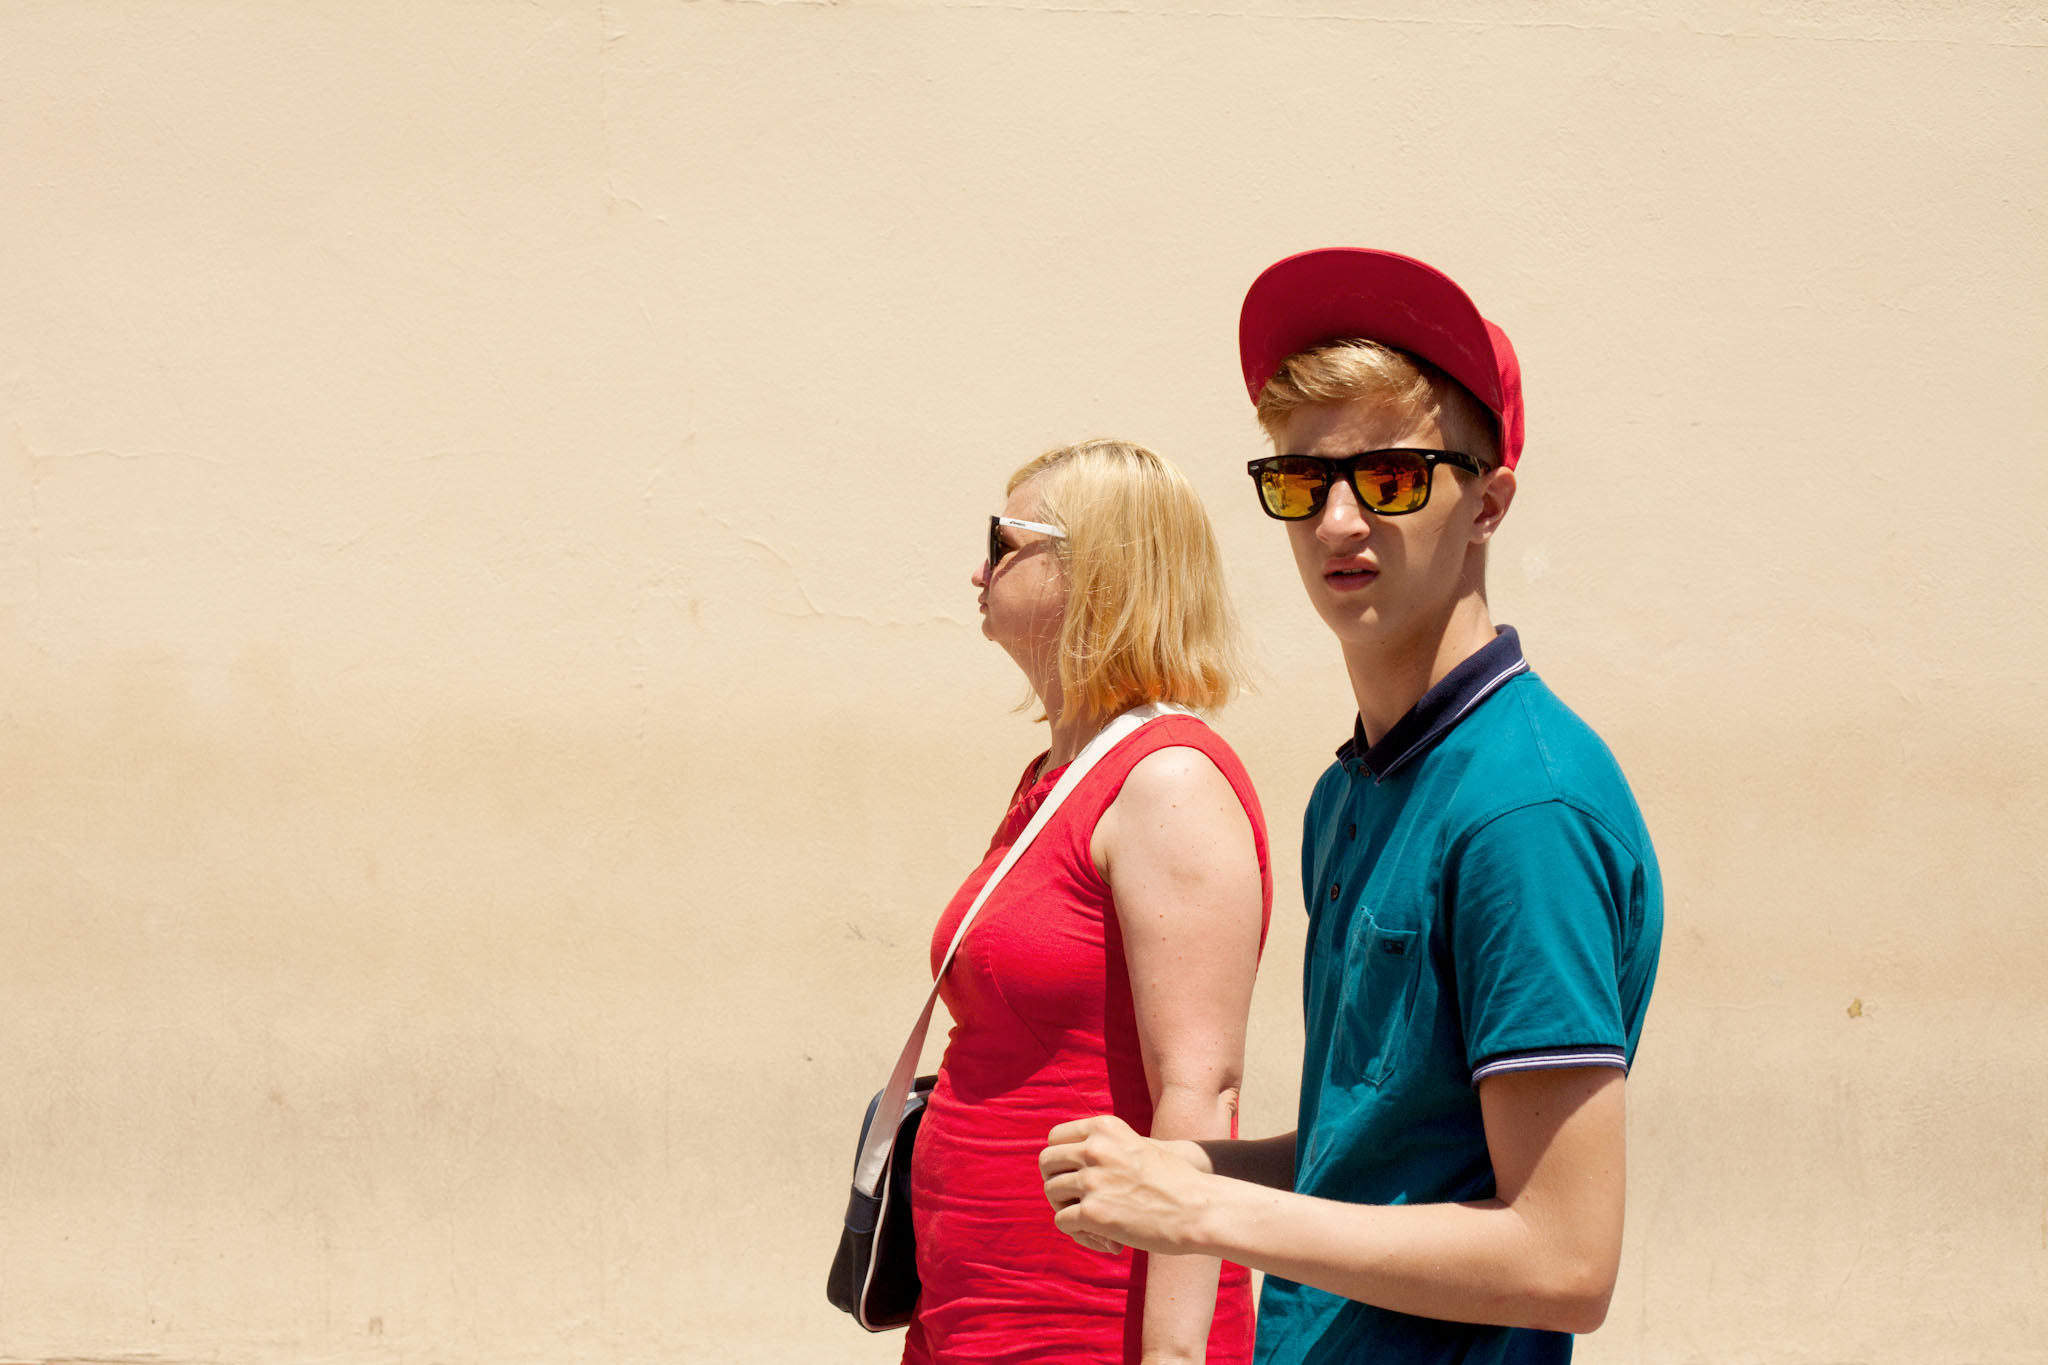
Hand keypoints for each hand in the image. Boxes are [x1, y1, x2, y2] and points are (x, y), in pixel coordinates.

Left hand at [1039, 1115, 1211, 1257]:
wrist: (1200, 1209)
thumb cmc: (1175, 1182)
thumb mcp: (1137, 1146)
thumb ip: (1104, 1148)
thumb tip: (1067, 1162)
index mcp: (1105, 1128)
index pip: (1055, 1137)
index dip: (1059, 1159)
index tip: (1072, 1175)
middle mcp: (1094, 1148)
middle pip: (1046, 1163)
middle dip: (1056, 1183)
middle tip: (1076, 1200)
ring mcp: (1092, 1179)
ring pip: (1052, 1193)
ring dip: (1067, 1210)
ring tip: (1094, 1222)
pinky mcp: (1093, 1212)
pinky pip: (1062, 1222)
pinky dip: (1079, 1233)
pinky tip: (1107, 1240)